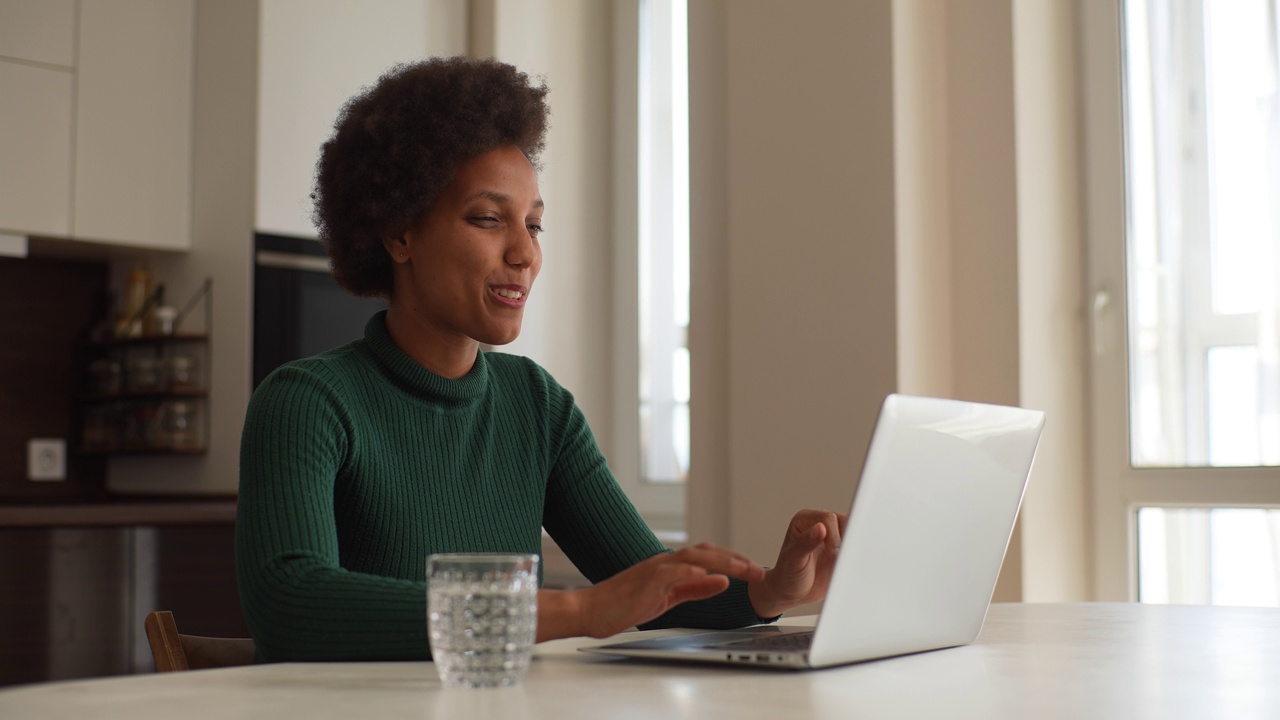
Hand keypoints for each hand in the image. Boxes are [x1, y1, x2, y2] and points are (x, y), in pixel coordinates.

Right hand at [571, 544, 765, 638]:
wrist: (591, 610)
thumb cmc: (625, 604)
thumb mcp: (669, 598)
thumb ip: (696, 589)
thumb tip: (722, 582)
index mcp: (671, 566)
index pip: (708, 556)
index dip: (733, 560)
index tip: (754, 569)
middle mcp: (665, 562)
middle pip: (706, 552)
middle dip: (735, 560)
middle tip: (758, 570)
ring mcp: (654, 569)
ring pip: (693, 557)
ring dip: (721, 561)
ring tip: (742, 568)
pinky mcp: (645, 581)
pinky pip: (669, 572)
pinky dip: (689, 571)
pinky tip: (707, 573)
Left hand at [747, 509, 846, 617]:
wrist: (793, 593)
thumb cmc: (787, 575)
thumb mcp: (793, 559)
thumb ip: (805, 543)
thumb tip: (820, 528)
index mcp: (804, 520)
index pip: (828, 518)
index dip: (834, 536)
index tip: (832, 553)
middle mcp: (819, 524)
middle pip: (845, 523)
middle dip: (845, 542)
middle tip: (838, 560)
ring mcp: (833, 536)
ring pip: (854, 534)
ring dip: (851, 549)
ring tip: (840, 565)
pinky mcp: (842, 548)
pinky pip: (856, 546)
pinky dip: (855, 555)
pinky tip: (846, 566)